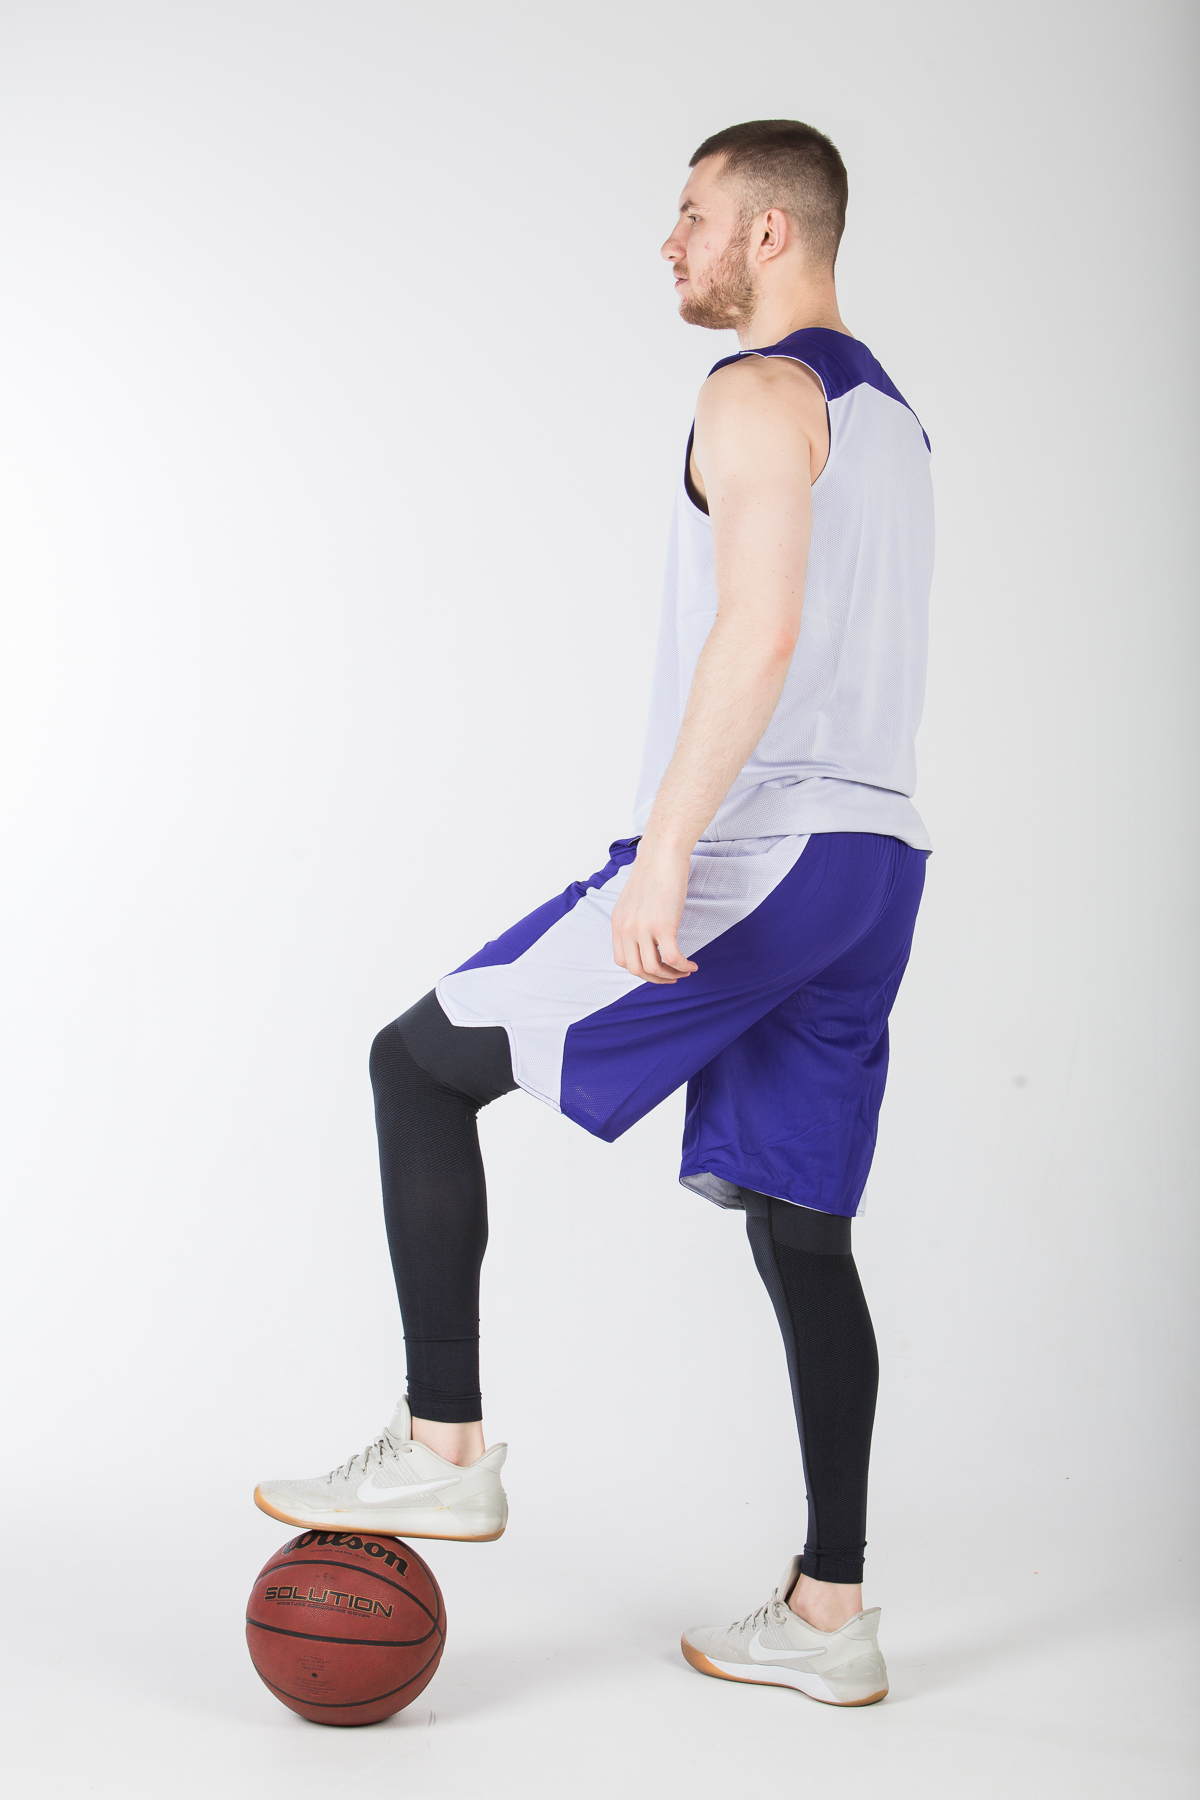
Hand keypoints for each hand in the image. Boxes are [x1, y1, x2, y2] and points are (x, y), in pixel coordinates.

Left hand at [611, 840, 698, 984]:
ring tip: (684, 971)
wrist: (662, 854)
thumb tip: (646, 936)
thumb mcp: (634, 900)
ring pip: (654, 968)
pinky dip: (683, 967)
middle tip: (671, 977)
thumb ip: (635, 920)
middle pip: (636, 969)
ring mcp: (643, 929)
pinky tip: (691, 965)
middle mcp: (626, 928)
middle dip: (655, 979)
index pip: (622, 960)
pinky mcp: (663, 926)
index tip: (655, 969)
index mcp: (618, 923)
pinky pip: (673, 959)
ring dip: (671, 975)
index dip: (640, 970)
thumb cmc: (654, 872)